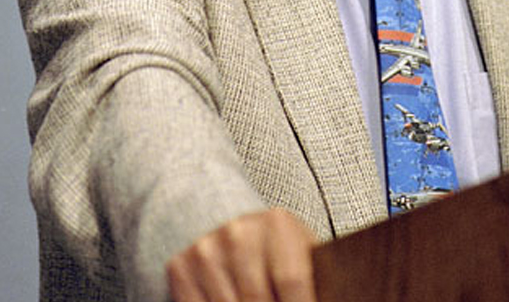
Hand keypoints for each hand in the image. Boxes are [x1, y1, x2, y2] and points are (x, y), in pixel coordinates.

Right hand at [165, 208, 317, 301]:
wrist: (222, 215)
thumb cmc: (274, 243)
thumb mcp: (299, 247)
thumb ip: (312, 274)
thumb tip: (328, 297)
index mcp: (277, 223)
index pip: (293, 281)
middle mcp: (238, 233)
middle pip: (257, 300)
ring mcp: (205, 250)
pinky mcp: (180, 267)